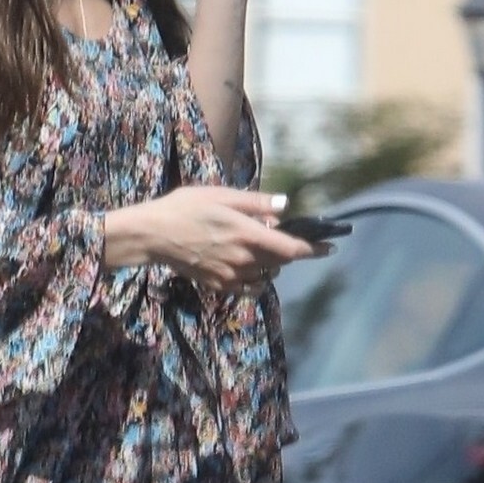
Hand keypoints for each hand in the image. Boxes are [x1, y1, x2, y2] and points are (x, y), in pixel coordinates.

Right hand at [105, 188, 325, 294]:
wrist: (154, 235)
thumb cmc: (185, 208)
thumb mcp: (222, 195)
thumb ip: (256, 203)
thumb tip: (284, 206)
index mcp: (248, 234)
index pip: (291, 248)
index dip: (313, 249)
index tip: (329, 247)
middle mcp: (244, 258)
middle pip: (281, 261)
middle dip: (291, 252)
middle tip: (288, 239)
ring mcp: (232, 275)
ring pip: (266, 274)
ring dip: (271, 263)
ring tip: (258, 246)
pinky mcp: (220, 285)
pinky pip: (250, 287)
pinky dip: (257, 279)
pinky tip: (249, 266)